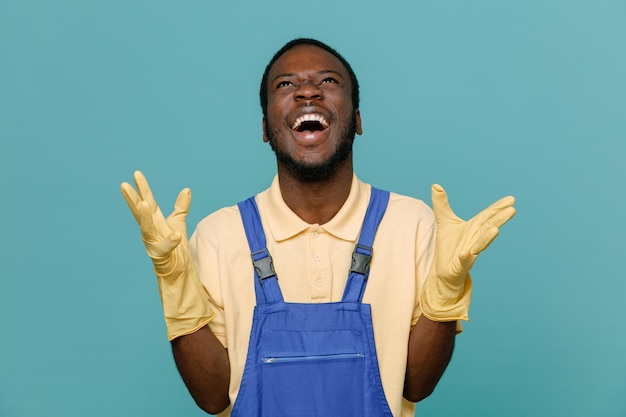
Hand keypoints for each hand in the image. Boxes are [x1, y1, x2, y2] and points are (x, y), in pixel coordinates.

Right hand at [121, 170, 189, 277]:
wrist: (178, 267)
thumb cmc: (174, 245)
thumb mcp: (178, 222)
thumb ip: (181, 206)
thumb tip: (186, 189)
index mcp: (154, 220)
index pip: (147, 201)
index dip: (142, 188)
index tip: (136, 174)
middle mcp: (150, 230)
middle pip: (140, 212)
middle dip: (132, 198)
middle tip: (123, 184)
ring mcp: (152, 242)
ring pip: (146, 227)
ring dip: (145, 216)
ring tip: (143, 202)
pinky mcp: (160, 255)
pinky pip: (165, 247)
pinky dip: (171, 241)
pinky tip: (176, 236)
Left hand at [420, 184, 515, 321]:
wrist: (442, 270)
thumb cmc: (448, 245)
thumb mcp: (443, 221)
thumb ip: (441, 204)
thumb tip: (435, 185)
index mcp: (473, 228)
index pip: (488, 216)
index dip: (498, 207)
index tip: (511, 199)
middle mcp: (474, 239)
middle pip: (488, 228)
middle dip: (499, 219)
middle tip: (512, 210)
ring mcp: (469, 253)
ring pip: (480, 244)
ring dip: (487, 237)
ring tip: (496, 229)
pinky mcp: (460, 265)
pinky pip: (464, 261)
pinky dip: (465, 257)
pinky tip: (466, 253)